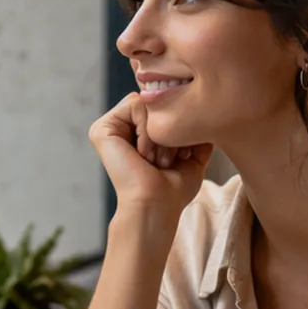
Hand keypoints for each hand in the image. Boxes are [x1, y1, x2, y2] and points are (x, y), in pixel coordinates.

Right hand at [88, 92, 213, 225]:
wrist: (157, 205)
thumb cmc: (173, 190)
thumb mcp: (192, 157)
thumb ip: (196, 135)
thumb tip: (206, 113)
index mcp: (136, 134)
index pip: (164, 108)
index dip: (177, 128)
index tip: (177, 157)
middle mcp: (121, 128)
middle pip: (156, 103)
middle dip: (168, 131)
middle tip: (163, 163)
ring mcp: (109, 128)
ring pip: (147, 104)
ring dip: (158, 134)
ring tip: (154, 161)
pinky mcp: (102, 129)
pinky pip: (136, 106)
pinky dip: (147, 132)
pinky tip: (143, 156)